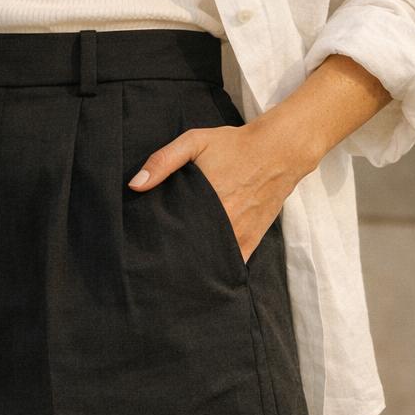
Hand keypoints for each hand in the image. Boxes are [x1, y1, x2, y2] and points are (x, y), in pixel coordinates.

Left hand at [126, 118, 299, 265]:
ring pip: (210, 261)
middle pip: (188, 250)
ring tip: (176, 268)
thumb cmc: (233, 145)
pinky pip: (232, 263)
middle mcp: (221, 223)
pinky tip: (204, 273)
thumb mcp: (194, 141)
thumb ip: (163, 161)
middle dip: (172, 255)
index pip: (171, 232)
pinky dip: (218, 268)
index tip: (144, 245)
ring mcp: (239, 234)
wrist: (279, 151)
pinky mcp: (253, 239)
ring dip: (194, 265)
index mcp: (203, 201)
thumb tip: (135, 185)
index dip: (156, 240)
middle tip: (156, 259)